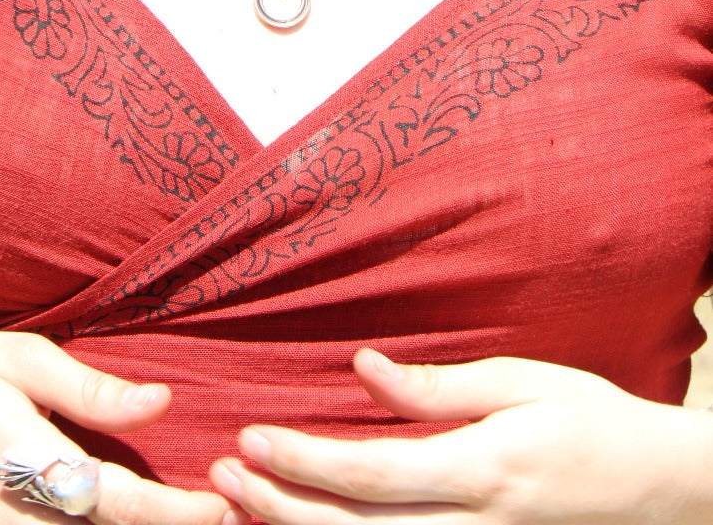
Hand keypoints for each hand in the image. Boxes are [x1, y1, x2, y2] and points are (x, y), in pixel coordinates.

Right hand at [0, 329, 241, 524]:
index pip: (114, 502)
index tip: (225, 504)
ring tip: (177, 518)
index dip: (176, 512)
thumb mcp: (14, 361)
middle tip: (226, 520)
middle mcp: (2, 519)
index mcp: (20, 458)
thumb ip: (88, 388)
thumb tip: (161, 403)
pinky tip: (114, 523)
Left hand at [209, 348, 712, 523]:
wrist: (655, 488)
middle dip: (281, 509)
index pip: (373, 476)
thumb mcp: (522, 382)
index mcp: (483, 473)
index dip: (304, 461)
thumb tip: (361, 368)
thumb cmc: (586, 418)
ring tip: (239, 505)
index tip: (249, 436)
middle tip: (221, 473)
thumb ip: (438, 386)